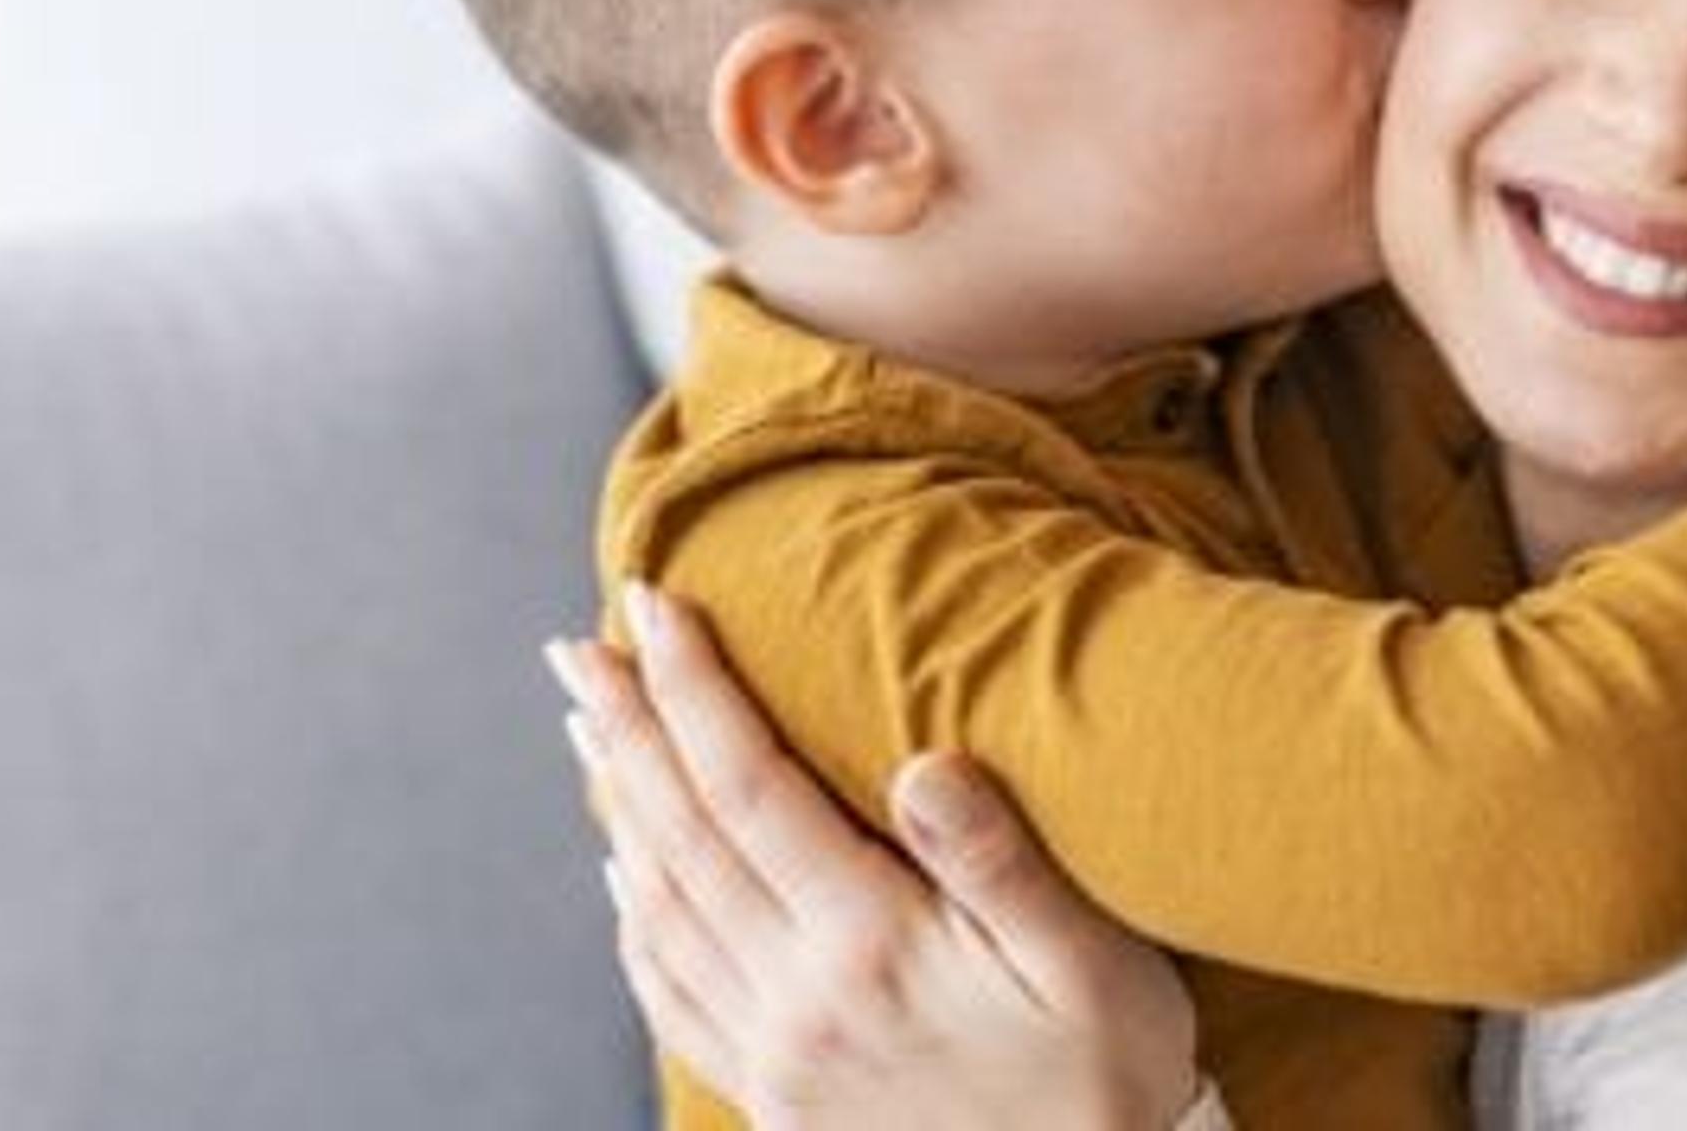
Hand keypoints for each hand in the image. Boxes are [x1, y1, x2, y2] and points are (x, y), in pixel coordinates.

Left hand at [546, 588, 1204, 1129]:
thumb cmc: (1107, 1075)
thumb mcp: (1092, 964)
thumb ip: (1002, 863)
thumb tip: (926, 764)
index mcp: (870, 945)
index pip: (750, 787)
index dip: (696, 689)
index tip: (655, 604)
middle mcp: (799, 998)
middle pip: (682, 837)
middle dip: (628, 730)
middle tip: (579, 647)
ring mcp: (776, 1052)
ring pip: (661, 908)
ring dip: (617, 807)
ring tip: (589, 727)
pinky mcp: (774, 1094)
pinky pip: (671, 993)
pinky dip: (632, 921)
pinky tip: (621, 872)